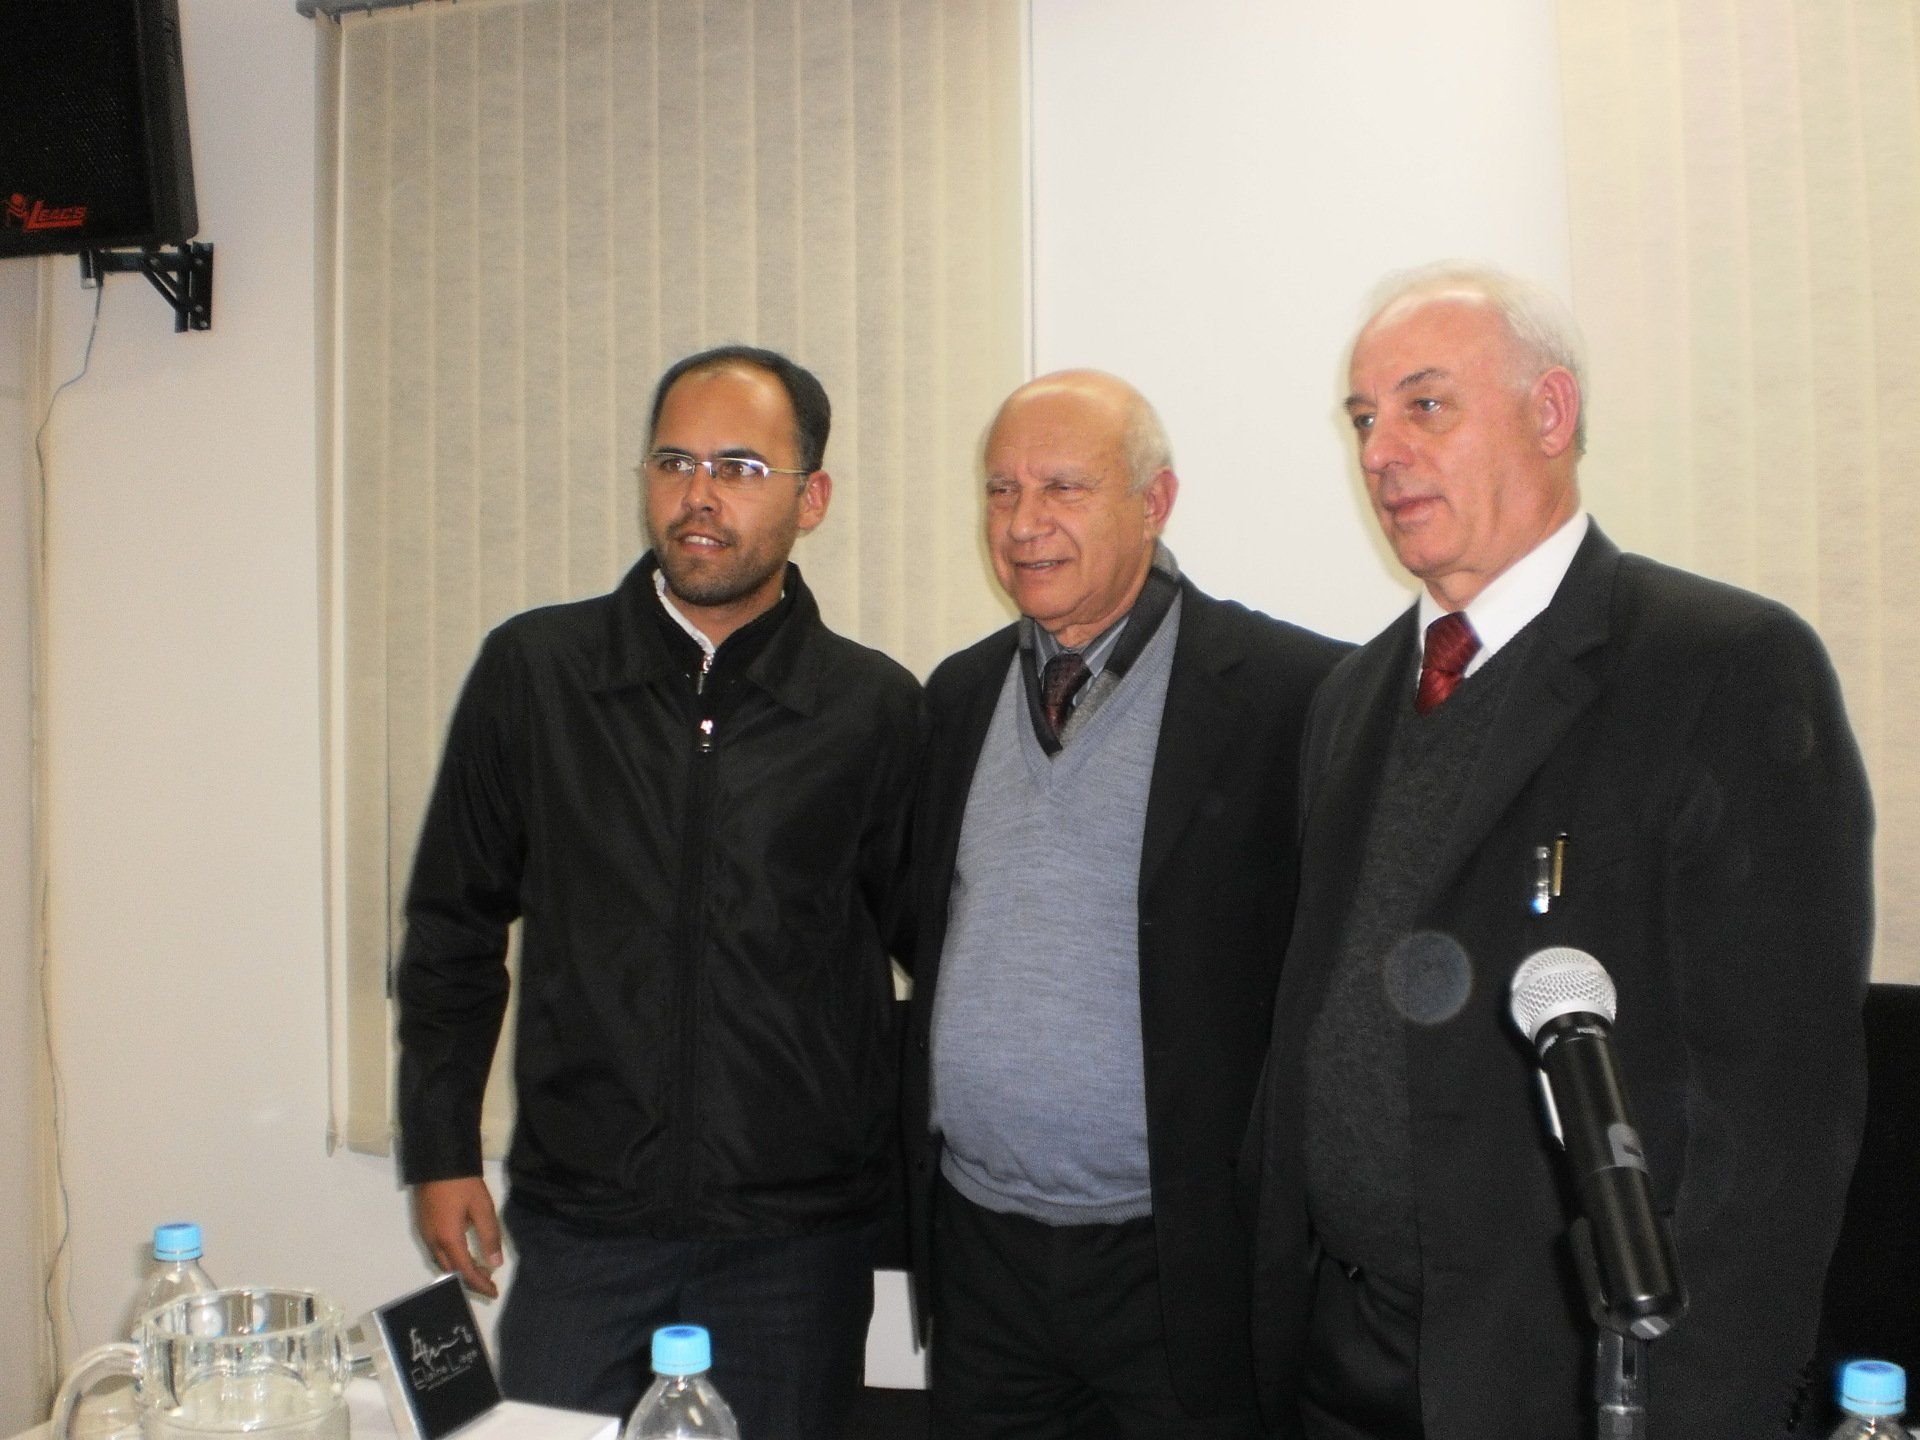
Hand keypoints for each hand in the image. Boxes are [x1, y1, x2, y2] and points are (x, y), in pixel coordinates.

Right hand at [413, 1177, 503, 1297]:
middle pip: (450, 1272)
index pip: (465, 1272)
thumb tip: (495, 1264)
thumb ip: (489, 1236)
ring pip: (442, 1263)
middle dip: (469, 1280)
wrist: (437, 1162)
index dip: (480, 1285)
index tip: (493, 1292)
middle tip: (488, 1282)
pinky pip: (437, 1253)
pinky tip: (464, 1254)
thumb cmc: (462, 1184)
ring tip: (480, 1269)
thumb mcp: (482, 1208)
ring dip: (459, 1270)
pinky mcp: (423, 1227)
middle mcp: (433, 1241)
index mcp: (449, 1239)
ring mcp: (425, 1234)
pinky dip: (451, 1260)